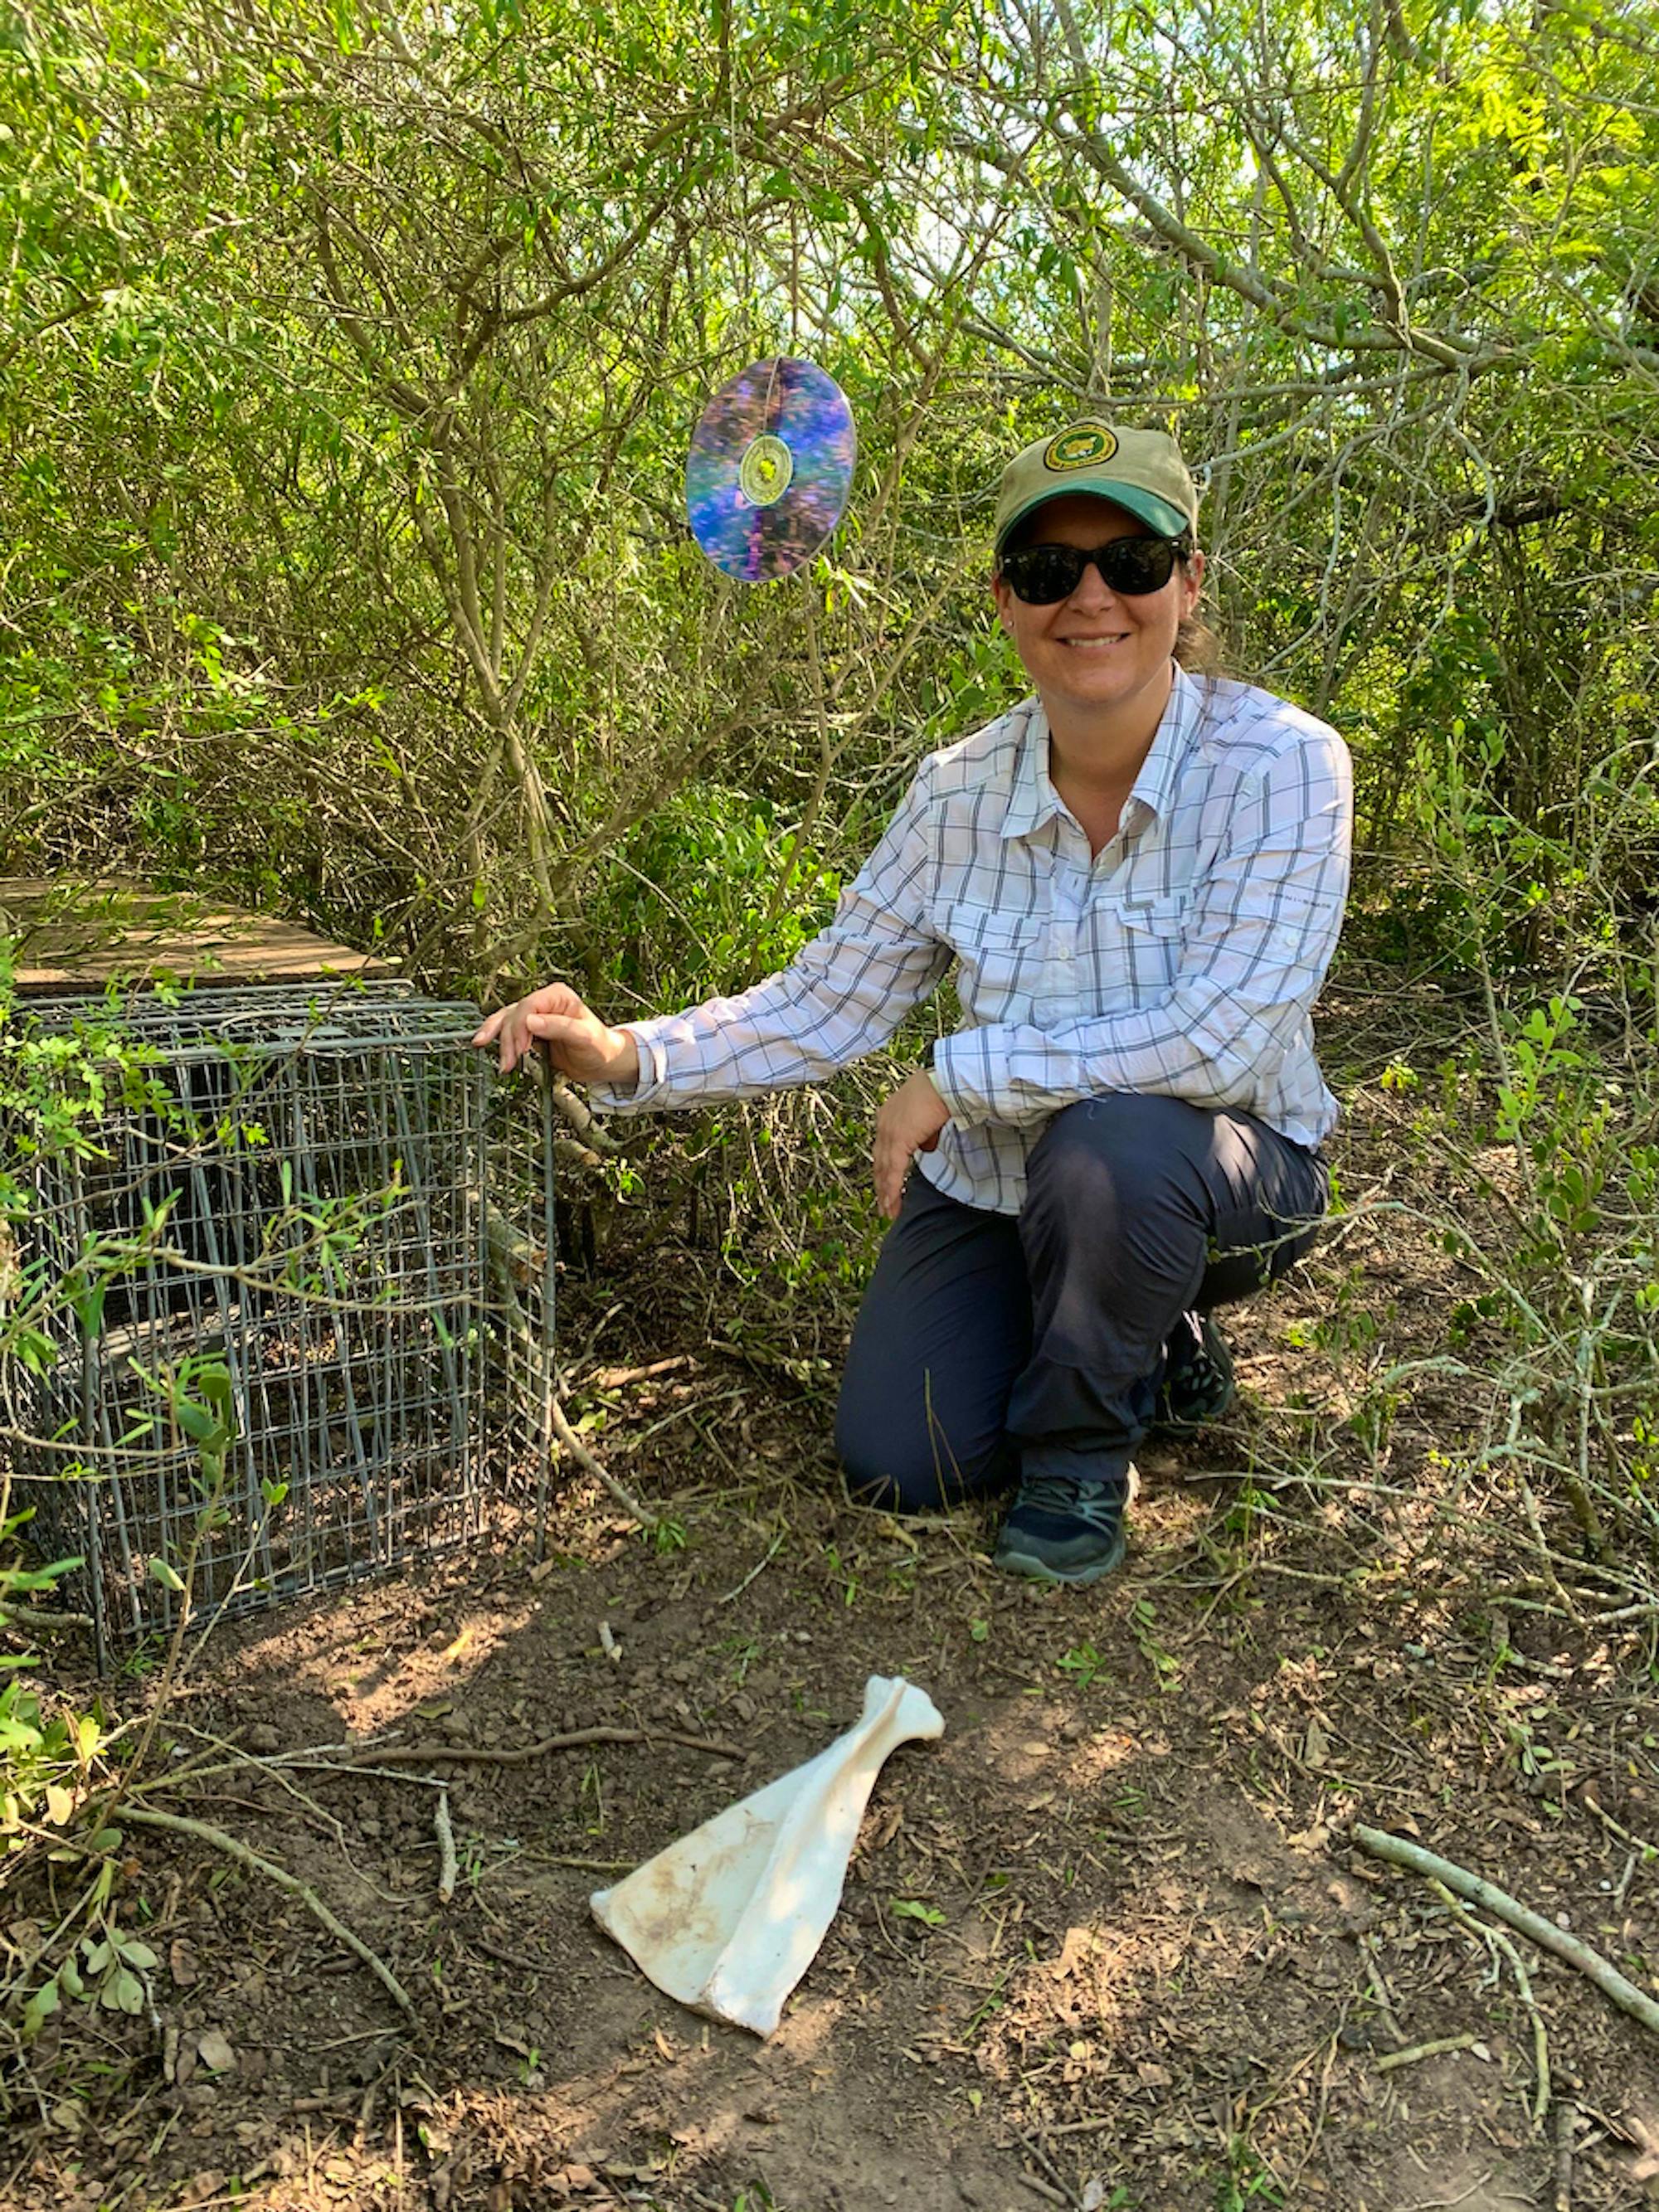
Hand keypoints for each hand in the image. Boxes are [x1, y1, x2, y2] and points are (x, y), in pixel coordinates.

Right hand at [472, 983, 640, 1086]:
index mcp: (558, 996)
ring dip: (500, 1042)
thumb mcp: (584, 1036)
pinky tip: (485, 1044)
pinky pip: (506, 1030)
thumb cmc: (600, 1046)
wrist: (603, 1062)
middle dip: (509, 1040)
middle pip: (514, 1015)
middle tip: (510, 1062)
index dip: (521, 1027)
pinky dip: (497, 1040)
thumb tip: (531, 1022)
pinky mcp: (529, 1031)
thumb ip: (559, 1027)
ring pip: (506, 1022)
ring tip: (502, 1062)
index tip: (522, 1048)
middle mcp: (544, 1002)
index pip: (529, 1006)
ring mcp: (535, 1016)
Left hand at [873, 1069, 948, 1219]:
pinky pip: (893, 1172)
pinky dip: (892, 1190)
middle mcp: (884, 1124)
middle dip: (881, 1186)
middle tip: (884, 1206)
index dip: (884, 1169)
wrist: (946, 1083)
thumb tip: (926, 1147)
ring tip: (888, 1213)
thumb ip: (924, 1133)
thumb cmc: (942, 1093)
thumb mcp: (929, 1116)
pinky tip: (892, 1204)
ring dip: (885, 1194)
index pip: (883, 1148)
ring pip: (883, 1171)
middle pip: (879, 1162)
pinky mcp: (898, 1141)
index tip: (885, 1184)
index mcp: (889, 1115)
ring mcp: (889, 1132)